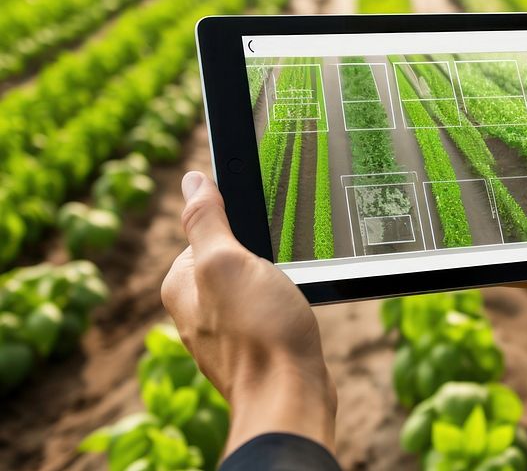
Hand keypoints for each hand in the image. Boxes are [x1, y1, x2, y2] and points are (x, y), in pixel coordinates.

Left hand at [161, 171, 336, 459]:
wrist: (289, 397)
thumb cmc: (256, 331)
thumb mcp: (226, 261)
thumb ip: (206, 220)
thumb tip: (191, 180)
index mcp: (181, 284)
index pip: (205, 229)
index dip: (235, 221)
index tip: (260, 225)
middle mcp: (198, 308)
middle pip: (231, 254)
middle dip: (258, 250)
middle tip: (279, 258)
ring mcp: (227, 329)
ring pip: (252, 281)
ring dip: (275, 276)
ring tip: (290, 284)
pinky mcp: (256, 344)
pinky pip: (268, 306)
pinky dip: (283, 300)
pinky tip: (295, 306)